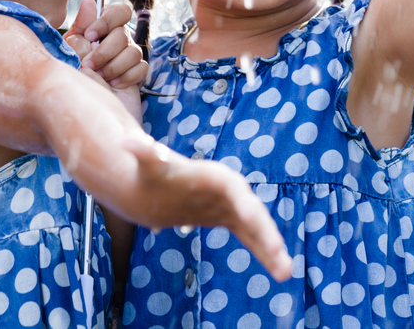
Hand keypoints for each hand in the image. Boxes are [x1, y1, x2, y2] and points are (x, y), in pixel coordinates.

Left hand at [64, 0, 147, 89]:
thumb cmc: (74, 78)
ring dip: (113, 67)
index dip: (107, 21)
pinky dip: (125, 78)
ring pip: (134, 52)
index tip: (90, 36)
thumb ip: (81, 26)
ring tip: (100, 78)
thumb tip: (89, 0)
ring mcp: (129, 57)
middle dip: (105, 52)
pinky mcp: (138, 74)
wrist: (84, 110)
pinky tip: (113, 85)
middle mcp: (118, 40)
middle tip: (90, 66)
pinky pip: (141, 68)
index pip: (119, 11)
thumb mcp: (71, 50)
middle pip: (124, 34)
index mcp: (103, 29)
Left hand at [118, 138, 292, 281]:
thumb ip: (143, 153)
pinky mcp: (233, 221)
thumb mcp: (148, 163)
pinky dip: (265, 253)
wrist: (159, 181)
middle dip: (265, 231)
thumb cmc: (153, 171)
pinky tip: (280, 272)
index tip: (248, 218)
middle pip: (252, 210)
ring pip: (257, 228)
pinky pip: (252, 238)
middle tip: (277, 251)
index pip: (232, 187)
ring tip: (286, 273)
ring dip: (272, 249)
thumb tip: (127, 141)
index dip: (242, 201)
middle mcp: (231, 190)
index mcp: (214, 175)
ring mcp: (234, 207)